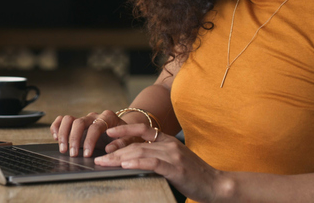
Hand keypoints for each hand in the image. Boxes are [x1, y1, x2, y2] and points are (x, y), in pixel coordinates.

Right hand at [50, 110, 143, 157]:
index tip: (87, 154)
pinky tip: (55, 137)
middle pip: (79, 122)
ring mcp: (84, 118)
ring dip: (63, 134)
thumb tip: (109, 149)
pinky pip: (62, 120)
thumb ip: (122, 143)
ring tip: (63, 149)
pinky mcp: (77, 122)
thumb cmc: (128, 135)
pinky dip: (57, 126)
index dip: (90, 140)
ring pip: (68, 119)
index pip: (95, 127)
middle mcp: (94, 116)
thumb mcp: (131, 139)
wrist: (124, 129)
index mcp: (108, 117)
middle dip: (74, 139)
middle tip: (73, 154)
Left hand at [94, 123, 225, 202]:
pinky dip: (137, 162)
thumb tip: (134, 157)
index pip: (143, 129)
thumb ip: (158, 155)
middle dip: (114, 151)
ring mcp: (173, 156)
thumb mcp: (175, 160)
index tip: (108, 133)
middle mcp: (169, 145)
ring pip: (140, 152)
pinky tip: (125, 164)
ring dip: (118, 158)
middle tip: (97, 157)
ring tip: (104, 162)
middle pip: (136, 144)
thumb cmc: (194, 175)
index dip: (124, 129)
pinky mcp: (176, 169)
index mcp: (168, 141)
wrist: (217, 185)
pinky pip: (152, 163)